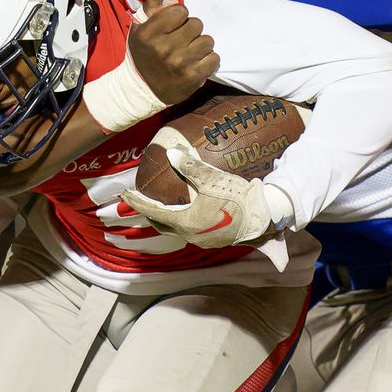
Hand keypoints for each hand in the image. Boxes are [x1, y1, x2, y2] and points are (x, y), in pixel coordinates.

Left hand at [121, 128, 272, 247]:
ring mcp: (203, 240)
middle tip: (137, 200)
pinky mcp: (214, 238)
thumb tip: (172, 152)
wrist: (266, 217)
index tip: (125, 195)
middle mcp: (191, 236)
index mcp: (186, 223)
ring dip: (165, 217)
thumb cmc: (238, 198)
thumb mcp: (213, 179)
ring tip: (158, 204)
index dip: (138, 202)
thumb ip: (190, 166)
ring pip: (176, 229)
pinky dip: (180, 220)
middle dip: (148, 212)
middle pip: (161, 225)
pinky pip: (189, 229)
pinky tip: (185, 211)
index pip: (154, 212)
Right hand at [127, 0, 219, 104]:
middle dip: (191, 31)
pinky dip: (208, 61)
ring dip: (201, 46)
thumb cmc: (144, 55)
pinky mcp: (193, 77)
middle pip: (197, 24)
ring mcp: (180, 63)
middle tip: (183, 41)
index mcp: (149, 33)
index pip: (180, 10)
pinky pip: (214, 58)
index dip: (179, 17)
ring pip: (208, 40)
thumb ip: (152, 8)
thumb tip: (173, 1)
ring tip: (190, 53)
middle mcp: (164, 47)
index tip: (174, 26)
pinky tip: (197, 64)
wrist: (143, 89)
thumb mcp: (139, 29)